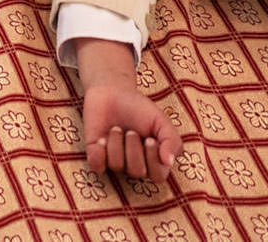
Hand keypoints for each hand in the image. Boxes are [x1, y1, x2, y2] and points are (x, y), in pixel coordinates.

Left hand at [81, 69, 182, 186]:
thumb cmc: (140, 109)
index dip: (154, 160)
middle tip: (131, 131)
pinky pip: (97, 166)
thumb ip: (172, 140)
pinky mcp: (95, 154)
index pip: (158, 176)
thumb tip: (169, 162)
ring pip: (117, 165)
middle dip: (134, 148)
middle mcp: (133, 164)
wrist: (113, 92)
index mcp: (153, 159)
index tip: (150, 139)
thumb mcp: (161, 121)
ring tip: (116, 128)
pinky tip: (101, 139)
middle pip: (137, 172)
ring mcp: (114, 160)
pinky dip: (99, 153)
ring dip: (117, 143)